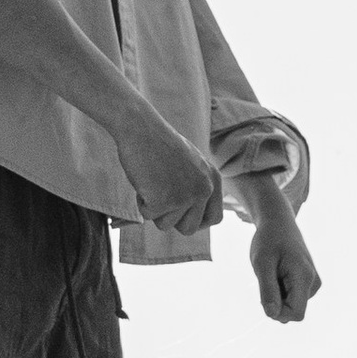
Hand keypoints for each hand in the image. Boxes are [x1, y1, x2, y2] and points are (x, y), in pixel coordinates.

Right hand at [117, 108, 224, 235]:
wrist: (141, 128)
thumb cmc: (160, 144)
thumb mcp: (190, 164)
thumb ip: (197, 186)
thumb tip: (194, 215)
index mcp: (214, 180)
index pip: (215, 218)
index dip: (197, 222)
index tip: (183, 217)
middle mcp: (205, 189)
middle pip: (189, 229)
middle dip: (172, 220)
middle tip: (161, 198)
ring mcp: (186, 196)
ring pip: (166, 225)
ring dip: (154, 209)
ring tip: (152, 182)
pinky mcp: (165, 200)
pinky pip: (148, 216)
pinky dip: (141, 202)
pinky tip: (143, 180)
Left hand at [249, 202, 321, 325]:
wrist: (279, 223)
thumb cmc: (268, 241)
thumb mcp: (262, 263)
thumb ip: (267, 290)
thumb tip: (272, 314)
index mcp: (305, 277)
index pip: (296, 313)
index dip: (278, 313)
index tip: (264, 297)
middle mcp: (314, 282)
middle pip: (294, 311)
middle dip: (277, 303)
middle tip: (267, 279)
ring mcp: (313, 283)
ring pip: (292, 305)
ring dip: (278, 296)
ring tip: (273, 273)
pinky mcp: (309, 283)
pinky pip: (293, 298)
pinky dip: (282, 291)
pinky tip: (278, 274)